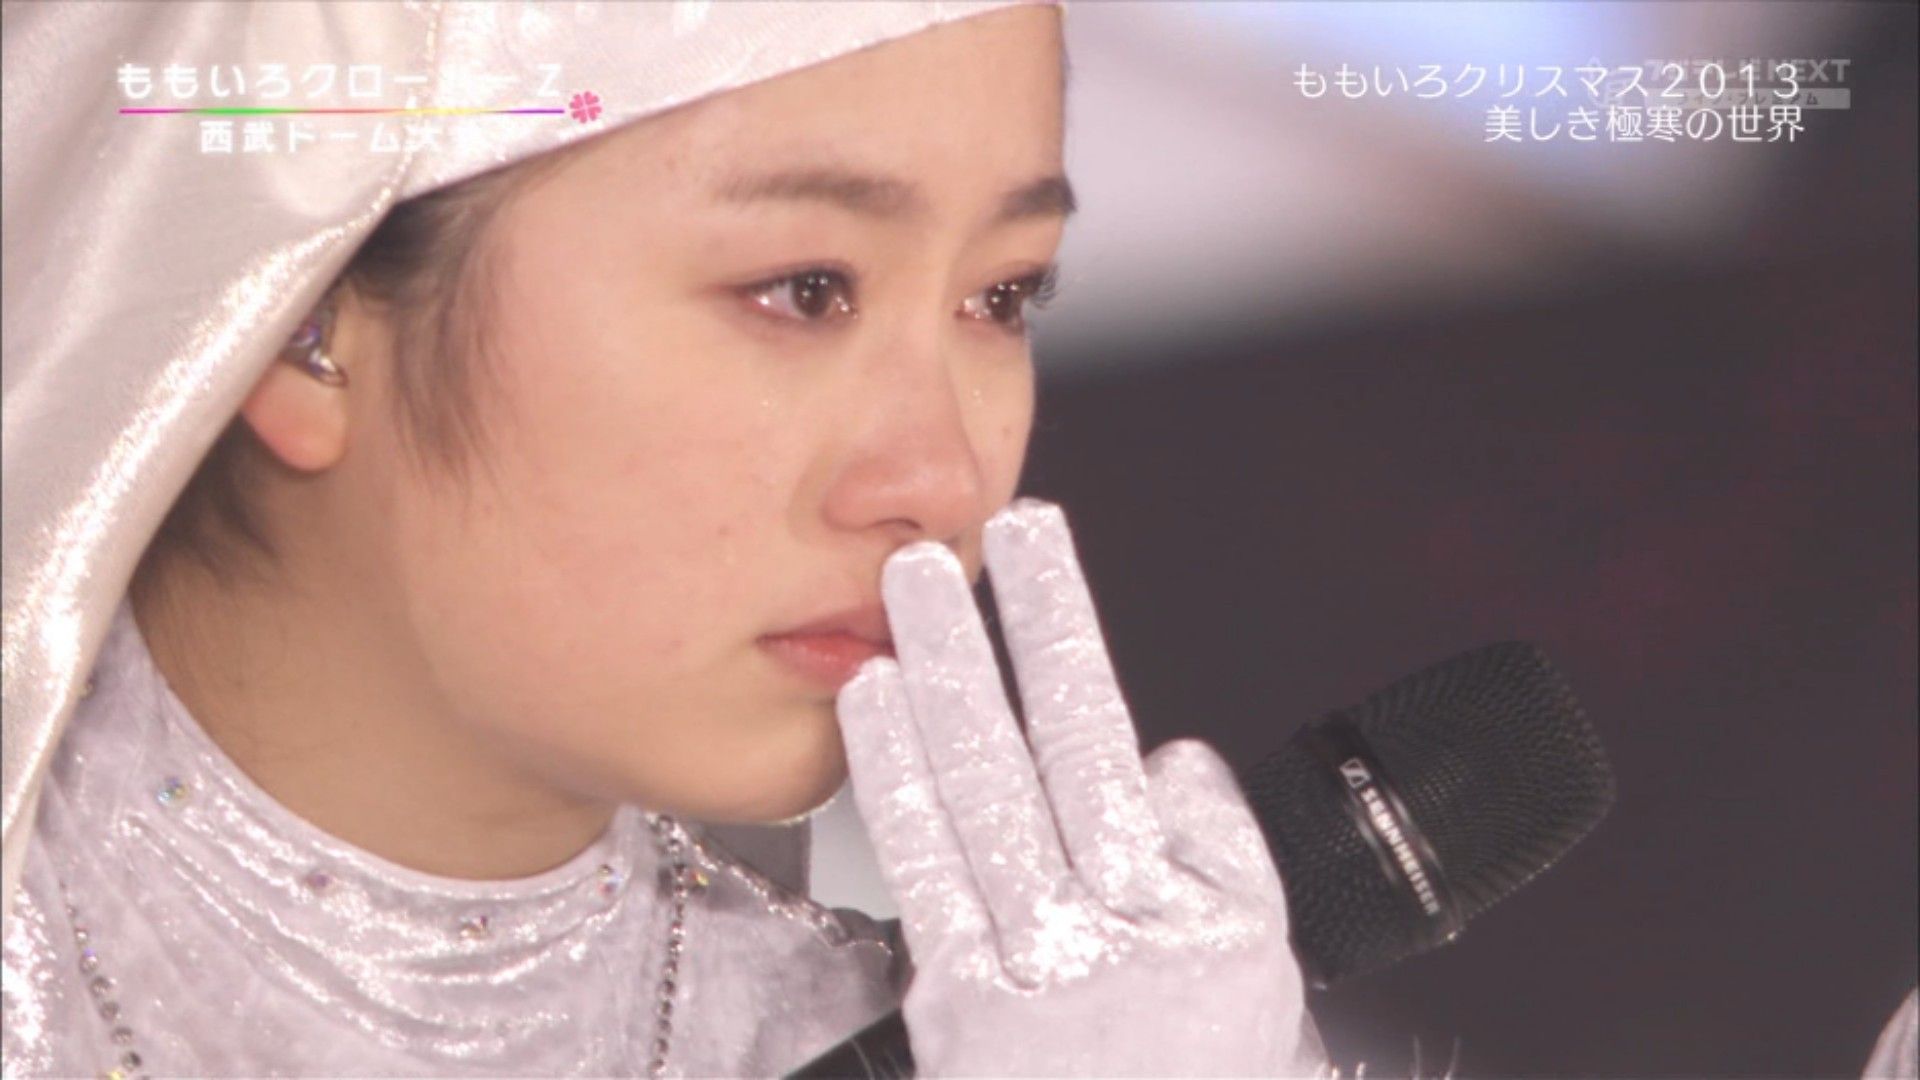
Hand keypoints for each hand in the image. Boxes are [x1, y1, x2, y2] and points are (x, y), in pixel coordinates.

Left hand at [836, 498, 1318, 1076]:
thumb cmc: (1200, 1070)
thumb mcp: (1255, 958)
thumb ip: (1221, 847)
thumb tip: (1169, 758)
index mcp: (1170, 895)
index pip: (1104, 725)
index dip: (1060, 625)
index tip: (1035, 540)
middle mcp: (1094, 921)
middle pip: (1028, 747)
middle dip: (978, 636)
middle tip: (931, 550)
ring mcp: (1021, 962)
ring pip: (971, 798)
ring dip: (931, 689)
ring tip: (898, 606)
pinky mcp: (959, 1002)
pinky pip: (922, 873)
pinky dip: (894, 782)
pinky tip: (873, 713)